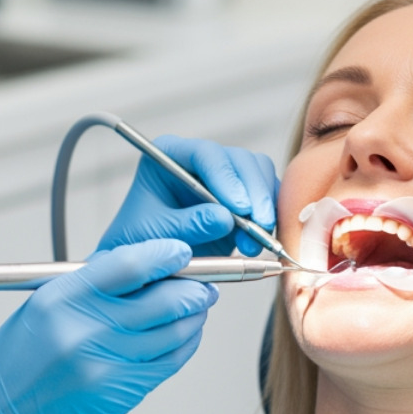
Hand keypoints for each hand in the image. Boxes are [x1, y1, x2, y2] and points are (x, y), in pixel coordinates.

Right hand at [0, 239, 214, 413]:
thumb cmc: (10, 363)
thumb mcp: (40, 306)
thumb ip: (89, 286)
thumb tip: (142, 266)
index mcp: (60, 299)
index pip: (130, 264)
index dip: (165, 254)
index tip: (181, 251)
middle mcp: (85, 331)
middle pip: (164, 300)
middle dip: (194, 288)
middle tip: (204, 282)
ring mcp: (105, 367)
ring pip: (174, 334)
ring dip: (193, 317)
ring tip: (197, 307)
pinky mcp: (118, 396)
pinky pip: (166, 365)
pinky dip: (183, 346)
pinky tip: (183, 336)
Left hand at [99, 136, 279, 257]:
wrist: (150, 259)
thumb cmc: (142, 240)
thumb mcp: (159, 235)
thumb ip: (190, 224)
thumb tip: (224, 218)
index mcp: (168, 155)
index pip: (203, 154)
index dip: (225, 178)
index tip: (238, 208)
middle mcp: (199, 159)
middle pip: (238, 161)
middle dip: (253, 193)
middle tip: (259, 226)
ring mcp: (223, 174)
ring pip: (259, 174)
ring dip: (264, 207)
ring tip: (255, 243)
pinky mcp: (242, 193)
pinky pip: (267, 193)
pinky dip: (270, 216)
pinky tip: (261, 242)